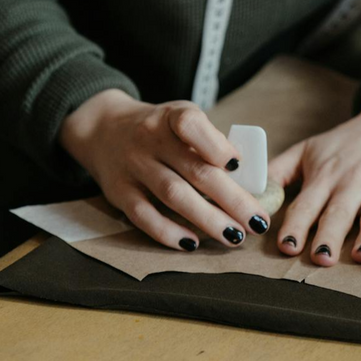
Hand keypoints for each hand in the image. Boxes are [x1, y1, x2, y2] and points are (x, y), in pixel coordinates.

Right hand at [59, 90, 270, 250]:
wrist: (103, 128)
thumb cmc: (160, 129)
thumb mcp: (182, 119)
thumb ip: (210, 142)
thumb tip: (246, 176)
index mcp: (172, 117)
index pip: (191, 125)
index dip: (217, 146)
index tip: (239, 166)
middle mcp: (150, 139)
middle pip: (195, 171)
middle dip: (232, 199)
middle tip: (258, 221)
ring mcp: (133, 165)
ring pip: (174, 196)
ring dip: (208, 220)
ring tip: (235, 237)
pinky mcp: (118, 191)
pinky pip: (144, 215)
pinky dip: (168, 232)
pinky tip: (192, 244)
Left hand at [269, 86, 360, 265]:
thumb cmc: (347, 144)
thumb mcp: (308, 150)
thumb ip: (277, 172)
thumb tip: (247, 191)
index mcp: (326, 176)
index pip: (306, 204)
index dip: (296, 226)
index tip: (287, 246)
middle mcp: (355, 182)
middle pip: (339, 213)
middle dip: (329, 235)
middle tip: (321, 257)